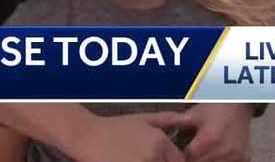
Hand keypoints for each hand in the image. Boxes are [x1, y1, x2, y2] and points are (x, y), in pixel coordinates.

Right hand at [69, 111, 186, 161]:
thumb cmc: (114, 127)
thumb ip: (167, 119)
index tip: (163, 160)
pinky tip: (126, 161)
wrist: (87, 135)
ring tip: (135, 158)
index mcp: (160, 142)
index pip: (179, 161)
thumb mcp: (142, 118)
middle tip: (143, 157)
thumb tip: (187, 121)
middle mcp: (154, 155)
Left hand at [175, 103, 250, 161]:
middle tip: (188, 152)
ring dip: (205, 161)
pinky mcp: (244, 159)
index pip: (187, 159)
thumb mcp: (193, 115)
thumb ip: (177, 129)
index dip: (180, 156)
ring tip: (202, 152)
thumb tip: (160, 139)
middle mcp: (223, 151)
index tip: (178, 152)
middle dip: (191, 159)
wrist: (238, 103)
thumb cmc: (214, 107)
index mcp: (208, 140)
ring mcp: (235, 157)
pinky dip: (218, 161)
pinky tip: (213, 155)